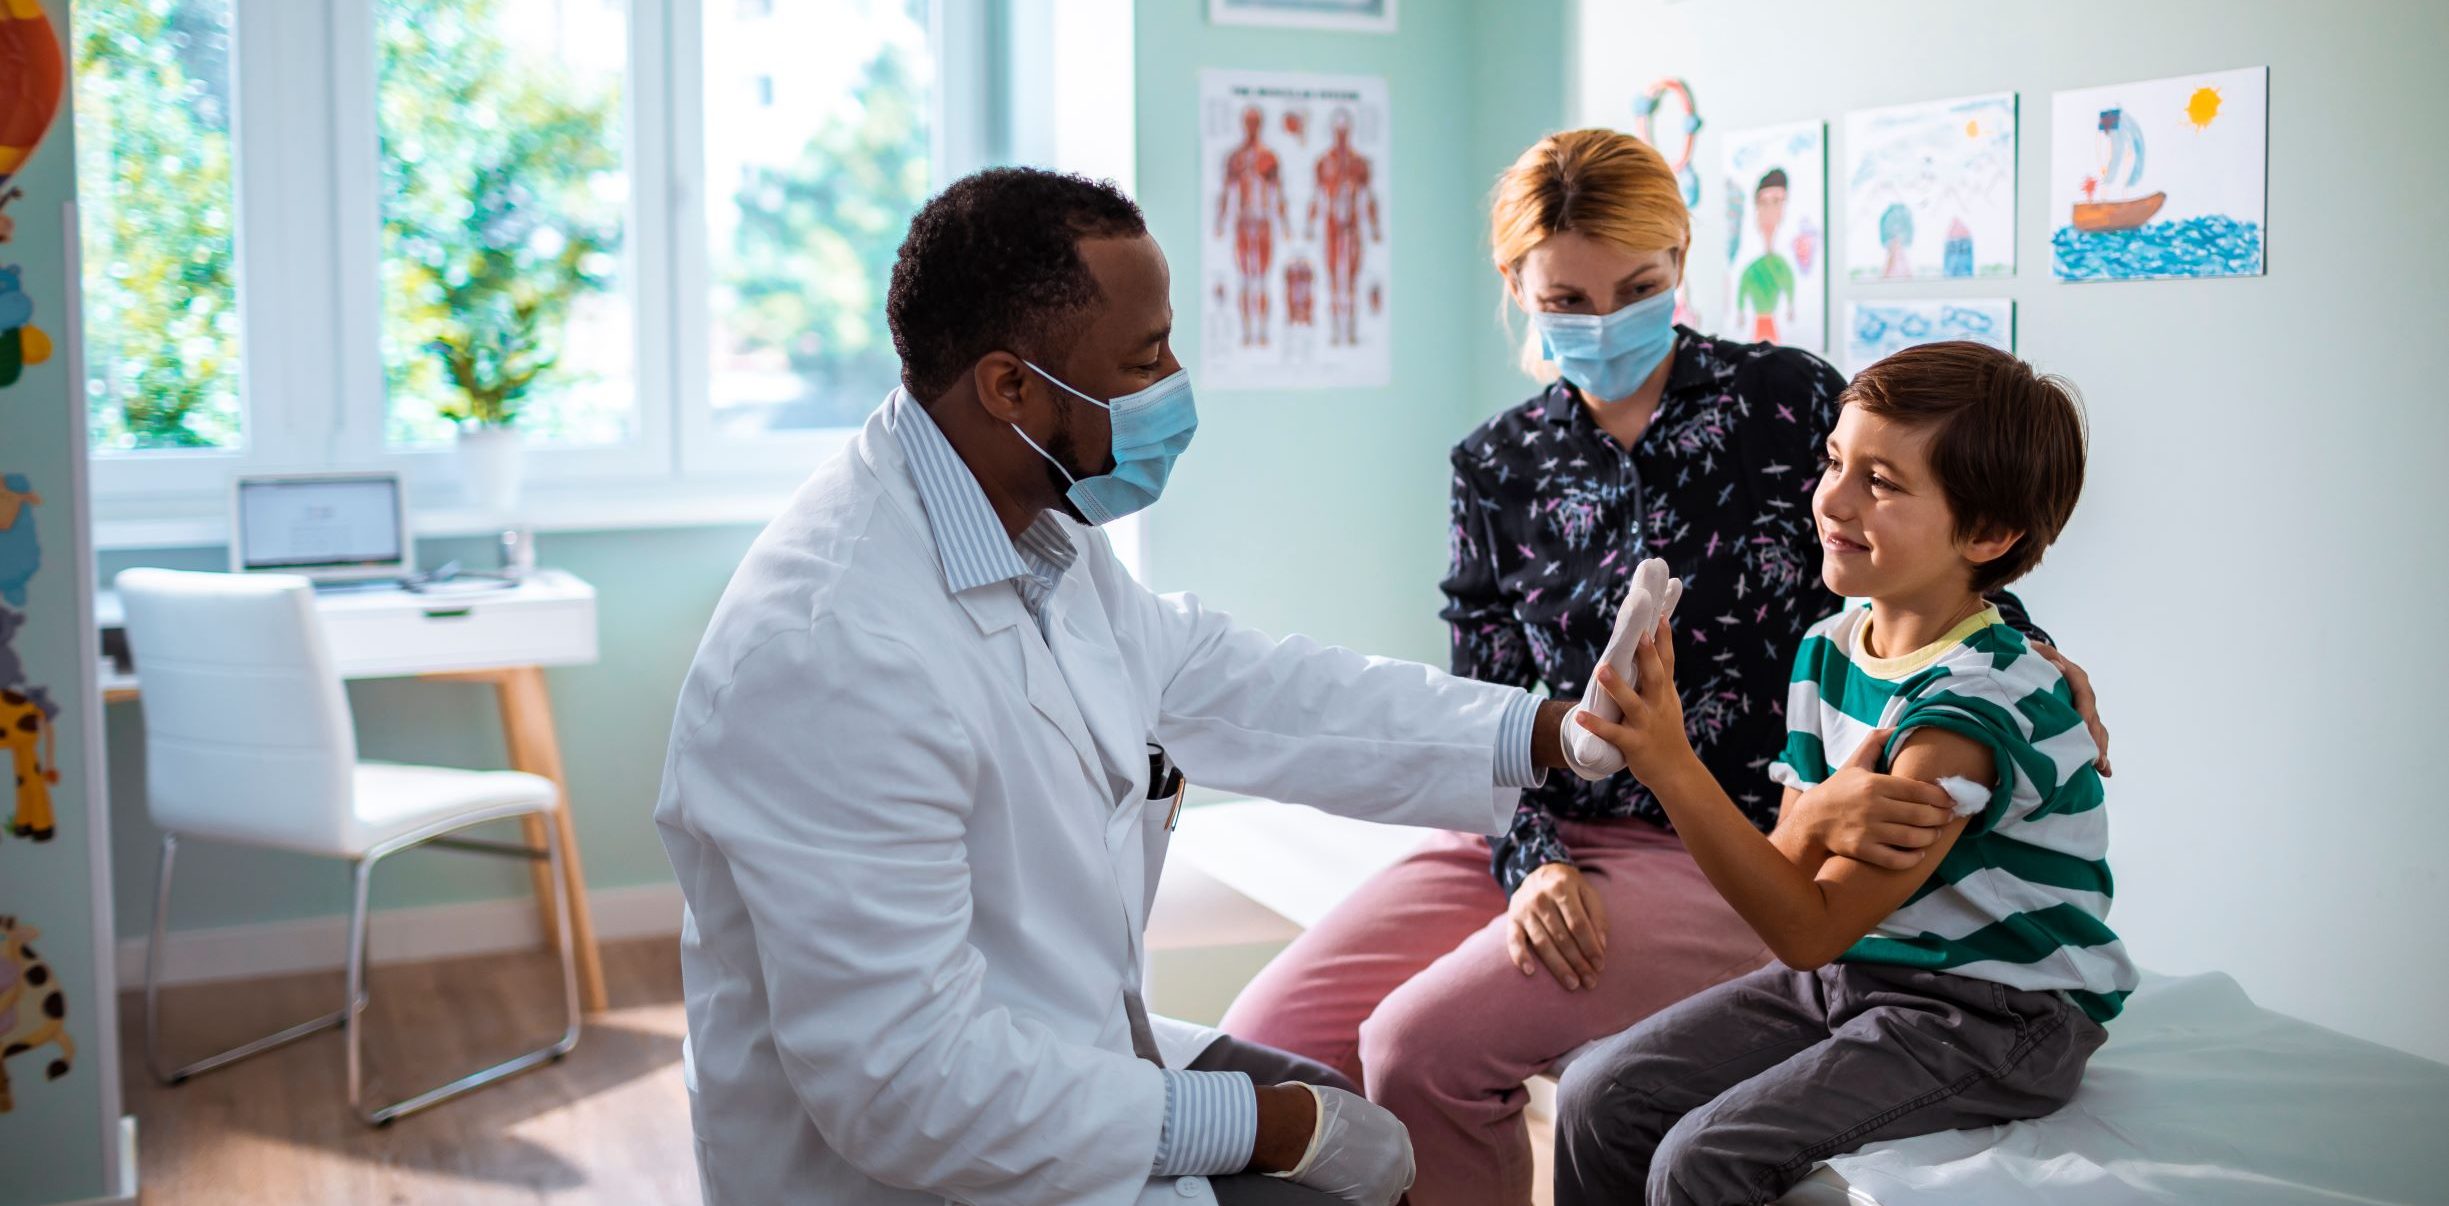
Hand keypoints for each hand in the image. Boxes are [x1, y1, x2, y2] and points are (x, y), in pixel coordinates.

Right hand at [1269, 1084, 1414, 1205]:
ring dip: (1368, 1194)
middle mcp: (1398, 1154)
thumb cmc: (1311, 1111)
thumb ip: (1368, 1127)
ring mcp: (1387, 1178)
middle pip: (1400, 1180)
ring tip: (1343, 1187)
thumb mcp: (1354, 1109)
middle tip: (1359, 1185)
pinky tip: (1338, 1194)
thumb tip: (1360, 1138)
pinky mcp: (1369, 1198)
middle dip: (1383, 1183)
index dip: (1387, 1166)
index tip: (1372, 1170)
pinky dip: (1353, 1202)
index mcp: (1394, 1130)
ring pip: (1385, 1197)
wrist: (1295, 1125)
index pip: (1402, 1157)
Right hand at [1506, 862, 1608, 989]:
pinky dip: (1520, 956)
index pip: (1578, 924)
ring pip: (1542, 943)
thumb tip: (1600, 947)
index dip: (1590, 946)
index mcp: (1562, 888)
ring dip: (1558, 966)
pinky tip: (1530, 972)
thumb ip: (1597, 917)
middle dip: (1578, 962)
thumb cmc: (1569, 888)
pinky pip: (1514, 940)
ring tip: (1572, 984)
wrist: (1537, 872)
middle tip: (1590, 982)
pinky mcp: (1512, 920)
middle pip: (1561, 937)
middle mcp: (1540, 898)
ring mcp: (1524, 910)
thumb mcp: (1587, 893)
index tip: (1600, 965)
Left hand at [1576, 613, 1694, 785]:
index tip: (1660, 615)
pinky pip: (1613, 733)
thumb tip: (1651, 651)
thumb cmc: (1666, 732)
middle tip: (1639, 634)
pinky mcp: (1635, 744)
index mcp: (1664, 693)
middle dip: (1648, 656)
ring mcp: (1646, 725)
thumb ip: (1658, 679)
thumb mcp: (1668, 703)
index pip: (1667, 661)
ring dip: (1616, 686)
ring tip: (1601, 669)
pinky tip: (1580, 716)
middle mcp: (1658, 705)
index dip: (1664, 639)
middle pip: (1654, 676)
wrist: (1677, 772)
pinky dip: (1596, 725)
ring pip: (1631, 703)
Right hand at [1782, 730, 1954, 869]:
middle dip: (1940, 817)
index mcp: (1874, 784)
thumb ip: (1876, 742)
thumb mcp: (1854, 762)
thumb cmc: (1837, 790)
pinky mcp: (1861, 850)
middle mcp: (1872, 807)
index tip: (1951, 799)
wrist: (1810, 820)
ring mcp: (1866, 830)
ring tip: (1935, 833)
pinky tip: (1919, 853)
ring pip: (1911, 837)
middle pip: (1919, 814)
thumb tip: (1899, 726)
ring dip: (1930, 836)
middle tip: (1948, 817)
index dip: (1940, 796)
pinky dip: (1912, 858)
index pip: (1917, 790)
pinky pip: (1895, 859)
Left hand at [2029, 642, 2111, 776]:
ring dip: (2100, 748)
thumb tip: (2057, 666)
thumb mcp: (2032, 651)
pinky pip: (2090, 735)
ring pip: (2096, 728)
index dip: (2084, 712)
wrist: (2029, 660)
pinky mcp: (2078, 719)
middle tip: (2097, 759)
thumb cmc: (2029, 657)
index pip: (2083, 695)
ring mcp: (2082, 706)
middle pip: (2093, 716)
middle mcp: (2082, 692)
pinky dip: (2095, 751)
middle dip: (2095, 738)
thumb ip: (2042, 655)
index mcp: (2073, 675)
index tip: (2083, 729)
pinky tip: (2101, 770)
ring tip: (2103, 768)